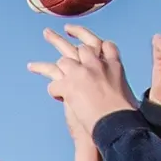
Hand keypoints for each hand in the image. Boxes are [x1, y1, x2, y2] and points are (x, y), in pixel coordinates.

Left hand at [28, 26, 139, 141]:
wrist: (116, 126)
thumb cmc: (124, 117)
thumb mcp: (126, 95)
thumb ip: (116, 87)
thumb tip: (114, 94)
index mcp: (114, 65)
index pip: (102, 45)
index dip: (89, 38)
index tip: (80, 37)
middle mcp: (97, 65)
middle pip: (80, 47)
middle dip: (62, 41)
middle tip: (49, 33)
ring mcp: (83, 73)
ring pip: (63, 60)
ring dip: (46, 63)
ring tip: (34, 62)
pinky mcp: (70, 86)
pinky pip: (54, 83)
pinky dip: (53, 90)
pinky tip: (54, 93)